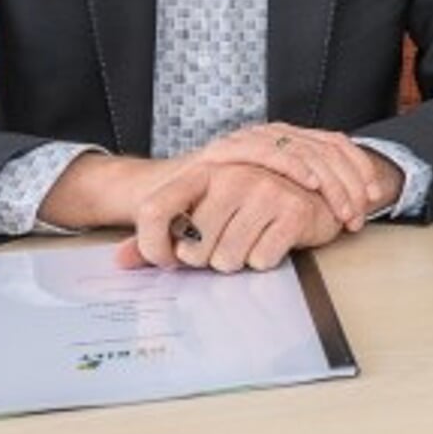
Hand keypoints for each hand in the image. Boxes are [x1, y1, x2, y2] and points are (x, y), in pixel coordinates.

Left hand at [116, 159, 344, 271]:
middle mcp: (232, 177)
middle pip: (192, 250)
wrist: (311, 188)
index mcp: (203, 171)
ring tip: (249, 240)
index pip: (153, 211)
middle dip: (205, 260)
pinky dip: (263, 259)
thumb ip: (159, 234)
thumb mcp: (202, 208)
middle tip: (222, 243)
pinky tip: (271, 240)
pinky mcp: (293, 213)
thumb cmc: (249, 203)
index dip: (153, 246)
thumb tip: (121, 261)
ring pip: (227, 260)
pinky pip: (260, 260)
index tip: (167, 258)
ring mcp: (265, 192)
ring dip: (236, 261)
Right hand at [188, 123, 402, 230]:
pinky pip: (268, 150)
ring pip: (304, 149)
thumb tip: (350, 206)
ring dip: (329, 180)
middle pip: (325, 147)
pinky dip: (293, 163)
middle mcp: (269, 135)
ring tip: (343, 208)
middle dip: (349, 182)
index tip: (374, 195)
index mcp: (284, 142)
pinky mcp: (226, 150)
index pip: (334, 144)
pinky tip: (310, 182)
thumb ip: (298, 197)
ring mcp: (248, 140)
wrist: (158, 200)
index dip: (358, 168)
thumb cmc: (215, 209)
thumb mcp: (266, 201)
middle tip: (358, 214)